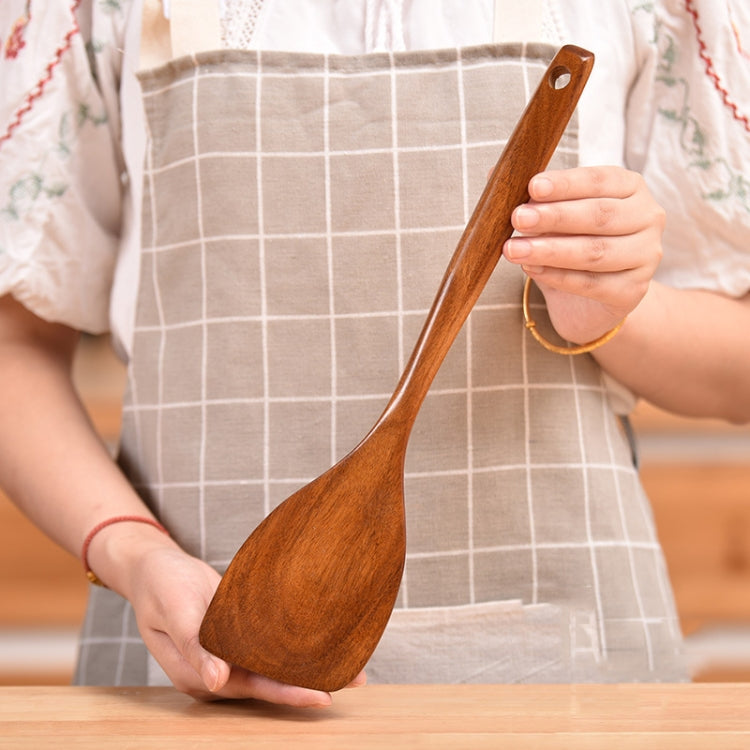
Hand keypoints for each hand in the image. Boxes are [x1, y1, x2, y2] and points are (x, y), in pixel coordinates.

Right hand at [121, 539, 365, 703]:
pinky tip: (316, 643)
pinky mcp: (233, 635)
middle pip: (268, 684)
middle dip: (308, 684)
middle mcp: (217, 670)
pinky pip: (265, 646)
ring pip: (271, 667)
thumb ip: (194, 646)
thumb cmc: (161, 584)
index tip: (322, 695)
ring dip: (305, 666)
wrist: (154, 565)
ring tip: (348, 664)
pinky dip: (290, 647)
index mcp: (198, 673)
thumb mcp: (175, 610)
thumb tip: (216, 683)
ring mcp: (225, 654)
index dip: (287, 693)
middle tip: (354, 680)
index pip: (252, 689)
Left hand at [503, 166, 664, 344]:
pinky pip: (591, 283)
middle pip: (599, 215)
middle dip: (554, 217)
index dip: (565, 184)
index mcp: (630, 188)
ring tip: (513, 249)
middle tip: (517, 218)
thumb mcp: (553, 218)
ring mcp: (645, 256)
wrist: (590, 300)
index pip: (599, 180)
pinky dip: (558, 276)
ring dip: (549, 250)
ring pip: (594, 252)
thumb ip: (533, 196)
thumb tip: (497, 173)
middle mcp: (647, 218)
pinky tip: (531, 269)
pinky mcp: (633, 291)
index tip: (533, 186)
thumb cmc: (571, 245)